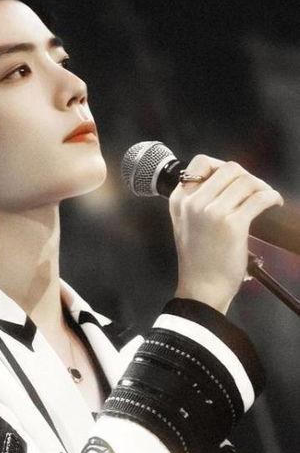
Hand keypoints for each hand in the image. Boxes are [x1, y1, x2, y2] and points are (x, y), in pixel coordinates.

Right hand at [169, 155, 283, 312]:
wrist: (201, 289)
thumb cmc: (197, 260)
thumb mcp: (185, 224)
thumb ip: (196, 201)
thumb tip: (228, 180)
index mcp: (179, 200)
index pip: (201, 163)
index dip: (221, 166)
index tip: (233, 180)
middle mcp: (193, 202)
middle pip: (228, 169)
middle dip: (246, 176)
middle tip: (254, 190)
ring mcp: (213, 212)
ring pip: (245, 181)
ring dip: (261, 186)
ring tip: (266, 197)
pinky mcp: (233, 224)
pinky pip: (259, 198)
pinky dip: (271, 197)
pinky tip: (274, 204)